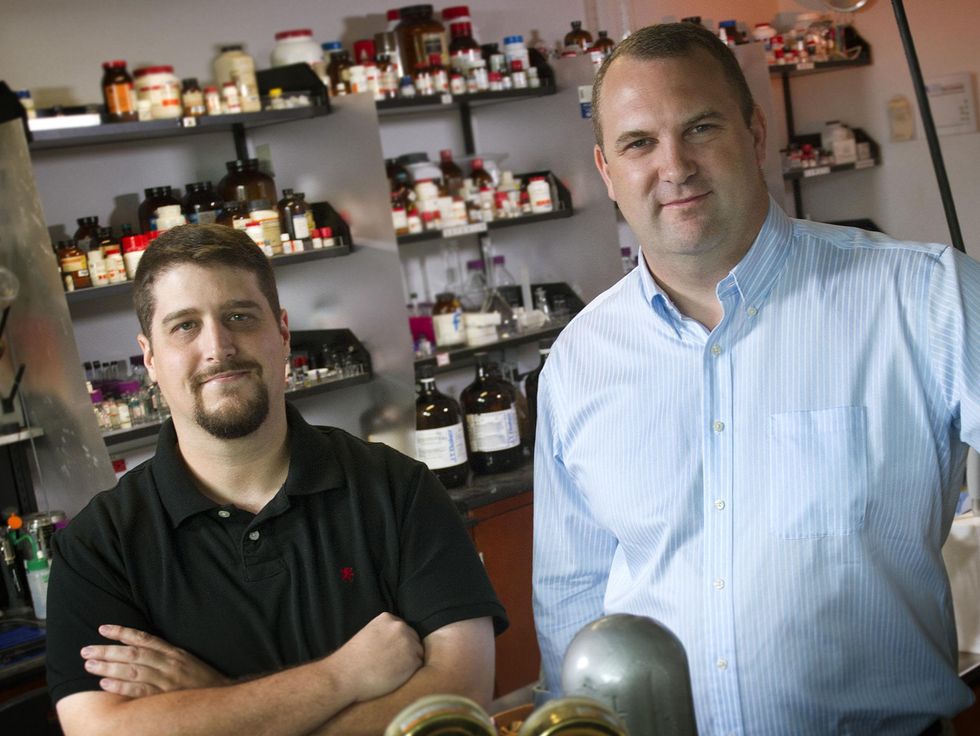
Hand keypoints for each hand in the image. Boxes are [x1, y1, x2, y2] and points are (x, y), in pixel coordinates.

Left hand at [80, 624, 230, 697]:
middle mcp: (169, 663)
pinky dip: (122, 687)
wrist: (221, 699)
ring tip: (89, 664)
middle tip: (86, 650)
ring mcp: (167, 680)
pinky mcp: (165, 697)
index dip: (122, 632)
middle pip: (133, 653)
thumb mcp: (186, 662)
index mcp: (173, 652)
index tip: (102, 629)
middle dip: (108, 650)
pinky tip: (105, 684)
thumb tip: (139, 650)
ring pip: (133, 670)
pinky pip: (140, 691)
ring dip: (109, 666)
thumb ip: (165, 656)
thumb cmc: (201, 682)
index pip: (143, 638)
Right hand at [334, 613, 422, 702]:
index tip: (389, 653)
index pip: (403, 630)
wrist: (345, 676)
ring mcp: (408, 643)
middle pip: (413, 640)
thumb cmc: (353, 660)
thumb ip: (385, 632)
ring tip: (392, 671)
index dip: (398, 644)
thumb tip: (396, 641)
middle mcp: (400, 627)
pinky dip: (410, 673)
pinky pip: (418, 666)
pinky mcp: (412, 661)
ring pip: (418, 653)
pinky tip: (395, 677)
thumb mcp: (368, 634)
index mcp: (387, 618)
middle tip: (391, 664)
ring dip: (409, 662)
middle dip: (406, 652)